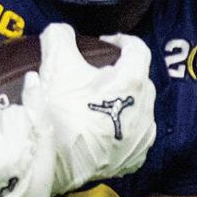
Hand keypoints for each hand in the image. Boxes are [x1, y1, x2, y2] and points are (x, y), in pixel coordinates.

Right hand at [22, 23, 156, 194]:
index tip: (105, 44)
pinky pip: (136, 139)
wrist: (51, 163)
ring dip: (126, 103)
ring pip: (141, 110)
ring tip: (104, 104)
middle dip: (123, 73)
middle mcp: (145, 109)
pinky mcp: (133, 160)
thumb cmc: (58, 112)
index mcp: (133, 81)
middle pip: (141, 80)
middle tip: (99, 75)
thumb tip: (62, 34)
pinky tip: (109, 131)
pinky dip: (125, 131)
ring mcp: (141, 138)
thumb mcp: (55, 64)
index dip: (121, 41)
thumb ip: (60, 37)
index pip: (137, 49)